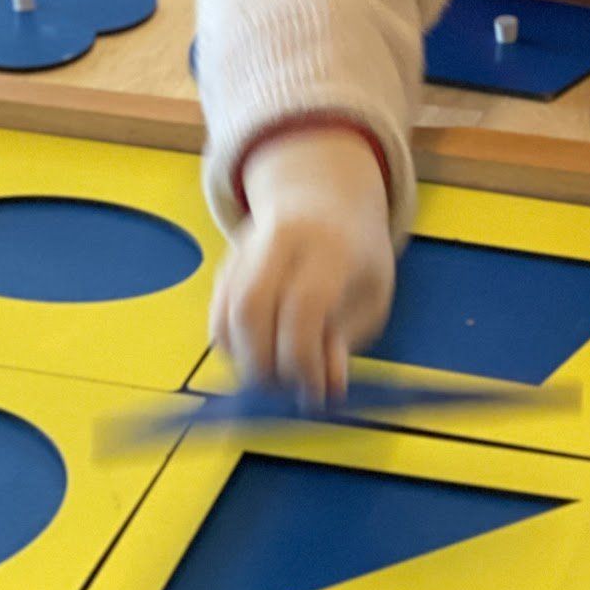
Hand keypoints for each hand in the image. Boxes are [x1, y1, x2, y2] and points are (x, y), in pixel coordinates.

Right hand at [212, 126, 393, 402]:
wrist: (324, 196)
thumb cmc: (356, 256)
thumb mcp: (372, 295)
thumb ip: (346, 340)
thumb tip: (326, 388)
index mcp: (328, 246)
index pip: (303, 307)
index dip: (304, 359)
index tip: (314, 393)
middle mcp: (279, 241)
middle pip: (250, 309)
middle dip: (262, 365)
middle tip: (285, 393)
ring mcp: (244, 249)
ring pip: (225, 316)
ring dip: (244, 361)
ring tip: (275, 376)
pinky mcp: (225, 263)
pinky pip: (217, 317)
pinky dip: (233, 348)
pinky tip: (260, 355)